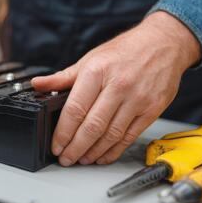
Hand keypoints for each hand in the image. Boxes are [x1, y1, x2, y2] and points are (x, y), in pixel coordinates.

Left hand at [31, 11, 200, 165]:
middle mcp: (118, 86)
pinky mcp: (152, 110)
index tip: (56, 145)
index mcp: (97, 72)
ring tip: (82, 159)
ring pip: (111, 135)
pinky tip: (103, 155)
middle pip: (92, 127)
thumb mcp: (90, 59)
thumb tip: (37, 84)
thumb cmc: (124, 51)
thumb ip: (63, 77)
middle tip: (66, 159)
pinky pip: (129, 137)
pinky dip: (114, 150)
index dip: (63, 133)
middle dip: (75, 148)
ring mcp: (137, 99)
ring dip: (93, 152)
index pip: (75, 109)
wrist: (164, 43)